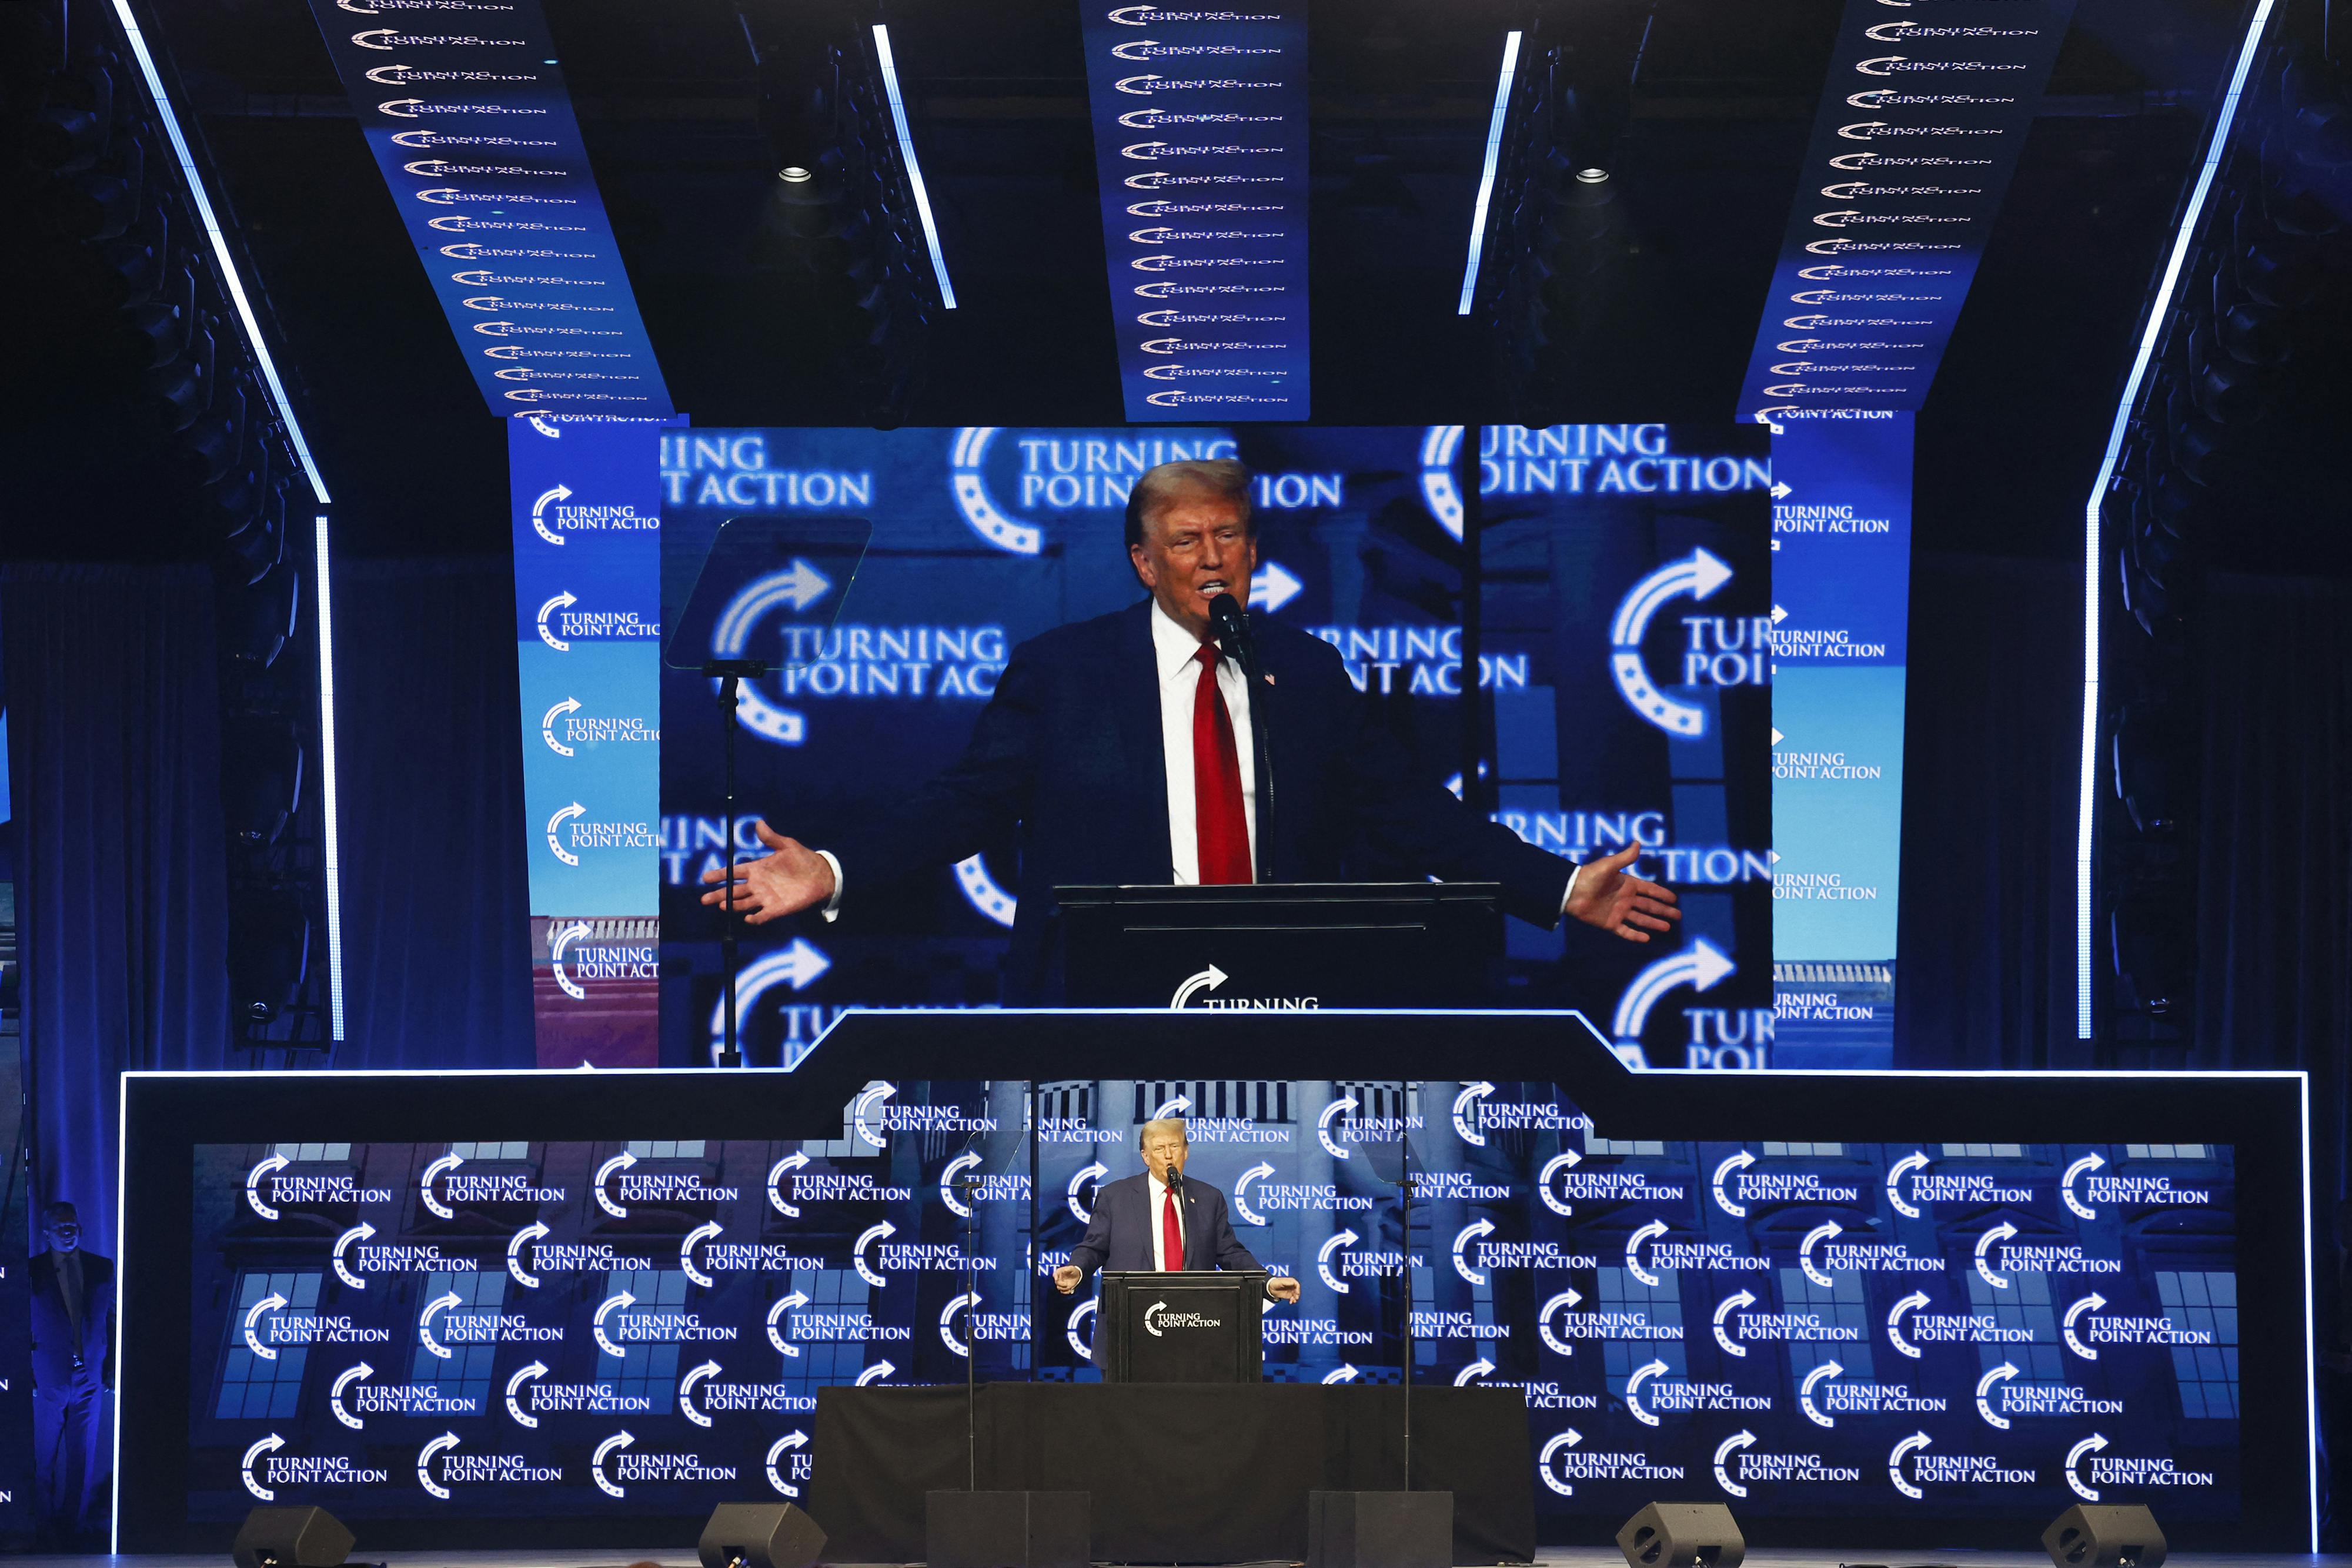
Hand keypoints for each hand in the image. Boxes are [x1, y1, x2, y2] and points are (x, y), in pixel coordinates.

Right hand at [698, 820, 834, 924]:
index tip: (705, 877)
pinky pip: (763, 915)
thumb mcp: (787, 845)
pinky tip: (748, 918)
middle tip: (704, 899)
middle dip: (718, 895)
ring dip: (734, 905)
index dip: (719, 875)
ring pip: (744, 904)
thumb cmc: (802, 859)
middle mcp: (757, 885)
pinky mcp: (776, 909)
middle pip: (733, 891)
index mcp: (757, 869)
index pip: (734, 872)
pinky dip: (755, 918)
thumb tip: (759, 823)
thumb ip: (771, 838)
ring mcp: (766, 898)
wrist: (820, 875)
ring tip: (723, 906)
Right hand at [1053, 1265, 1082, 1295]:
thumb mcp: (1072, 1268)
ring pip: (1058, 1287)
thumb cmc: (1073, 1270)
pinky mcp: (1064, 1287)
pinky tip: (1070, 1290)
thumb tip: (1064, 1271)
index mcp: (1059, 1272)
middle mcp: (1059, 1278)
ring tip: (1069, 1287)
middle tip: (1066, 1284)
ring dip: (1063, 1288)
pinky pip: (1062, 1291)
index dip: (1055, 1277)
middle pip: (1056, 1282)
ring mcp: (1061, 1283)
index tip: (1056, 1279)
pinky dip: (1066, 1292)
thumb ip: (1068, 1269)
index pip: (1055, 1274)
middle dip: (1060, 1284)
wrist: (1077, 1274)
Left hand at [1266, 1275, 1300, 1302]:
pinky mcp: (1288, 1296)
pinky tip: (1291, 1302)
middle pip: (1297, 1291)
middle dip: (1297, 1295)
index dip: (1298, 1289)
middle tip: (1296, 1298)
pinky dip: (1292, 1301)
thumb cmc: (1276, 1282)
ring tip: (1293, 1301)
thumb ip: (1288, 1282)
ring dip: (1295, 1299)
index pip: (1297, 1285)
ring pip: (1296, 1295)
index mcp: (1291, 1281)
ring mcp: (1290, 1291)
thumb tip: (1293, 1283)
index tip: (1297, 1293)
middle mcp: (1292, 1286)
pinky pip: (1292, 1299)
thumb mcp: (1282, 1281)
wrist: (1271, 1288)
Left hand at [1564, 844, 1679, 942]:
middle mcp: (1625, 899)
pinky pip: (1625, 931)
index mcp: (1627, 884)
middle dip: (1663, 911)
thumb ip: (1625, 857)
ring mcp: (1618, 912)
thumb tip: (1638, 843)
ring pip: (1640, 919)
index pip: (1649, 890)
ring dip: (1653, 923)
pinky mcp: (1609, 923)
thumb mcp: (1609, 865)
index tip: (1674, 899)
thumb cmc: (1590, 876)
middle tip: (1678, 916)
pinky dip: (1635, 935)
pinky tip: (1646, 938)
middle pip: (1649, 906)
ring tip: (1667, 927)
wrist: (1571, 892)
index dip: (1662, 894)